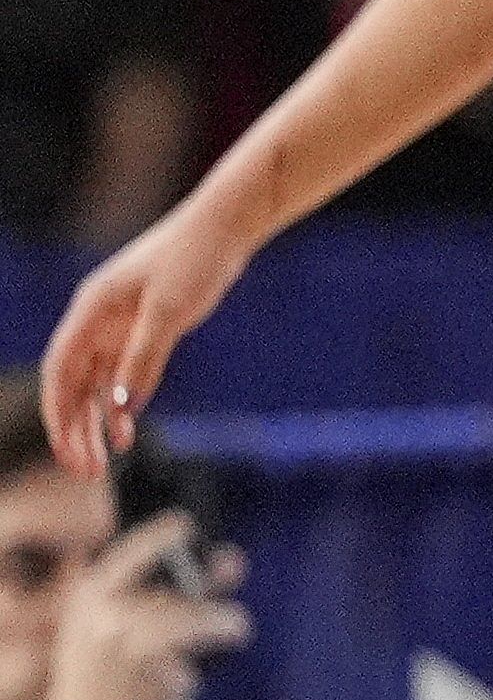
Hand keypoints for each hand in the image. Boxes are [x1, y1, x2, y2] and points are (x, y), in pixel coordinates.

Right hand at [36, 519, 249, 699]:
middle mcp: (103, 618)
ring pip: (191, 619)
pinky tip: (194, 676)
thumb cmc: (107, 679)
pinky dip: (203, 665)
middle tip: (231, 617)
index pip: (127, 556)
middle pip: (174, 593)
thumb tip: (233, 557)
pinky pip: (195, 659)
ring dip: (223, 624)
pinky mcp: (149, 675)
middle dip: (209, 597)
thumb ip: (175, 594)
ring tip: (235, 629)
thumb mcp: (119, 630)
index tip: (186, 524)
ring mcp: (125, 646)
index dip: (159, 537)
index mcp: (88, 600)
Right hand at [39, 201, 260, 474]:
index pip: (59, 371)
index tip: (66, 450)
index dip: (58, 413)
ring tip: (102, 464)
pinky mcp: (144, 327)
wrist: (227, 226)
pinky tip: (126, 432)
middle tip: (84, 472)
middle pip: (72, 383)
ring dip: (96, 422)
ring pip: (96, 383)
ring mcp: (119, 324)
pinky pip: (123, 373)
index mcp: (91, 310)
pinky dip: (122, 403)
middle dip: (73, 428)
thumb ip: (143, 358)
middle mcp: (97, 319)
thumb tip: (122, 408)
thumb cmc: (196, 260)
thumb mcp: (170, 311)